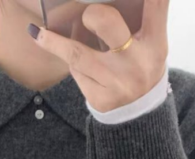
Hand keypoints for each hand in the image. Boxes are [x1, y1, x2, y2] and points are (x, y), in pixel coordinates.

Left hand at [28, 0, 169, 112]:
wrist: (139, 112)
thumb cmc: (140, 63)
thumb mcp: (150, 42)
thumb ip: (140, 16)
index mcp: (154, 42)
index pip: (155, 6)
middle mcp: (137, 62)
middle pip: (105, 23)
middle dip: (91, 14)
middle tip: (87, 14)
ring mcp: (118, 84)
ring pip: (77, 53)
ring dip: (55, 41)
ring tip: (38, 33)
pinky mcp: (101, 100)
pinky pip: (77, 72)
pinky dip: (73, 63)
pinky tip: (71, 60)